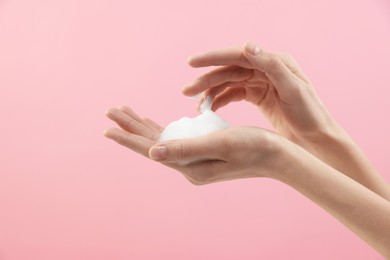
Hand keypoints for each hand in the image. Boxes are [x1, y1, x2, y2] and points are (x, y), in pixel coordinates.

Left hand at [104, 106, 283, 184]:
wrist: (277, 155)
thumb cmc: (254, 147)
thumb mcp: (220, 144)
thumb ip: (186, 148)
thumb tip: (152, 152)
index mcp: (189, 166)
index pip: (151, 149)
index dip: (128, 138)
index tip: (106, 128)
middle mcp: (188, 165)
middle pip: (152, 144)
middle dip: (131, 127)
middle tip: (111, 111)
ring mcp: (195, 160)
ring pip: (162, 140)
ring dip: (144, 126)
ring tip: (127, 114)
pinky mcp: (203, 151)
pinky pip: (176, 138)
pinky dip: (163, 128)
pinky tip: (157, 123)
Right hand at [183, 42, 341, 148]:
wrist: (317, 138)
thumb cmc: (310, 115)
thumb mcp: (293, 89)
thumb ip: (271, 66)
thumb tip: (248, 45)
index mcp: (275, 62)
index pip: (239, 55)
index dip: (214, 57)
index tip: (192, 63)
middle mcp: (266, 69)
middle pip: (229, 70)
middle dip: (206, 80)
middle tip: (186, 91)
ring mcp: (261, 82)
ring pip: (229, 83)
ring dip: (211, 92)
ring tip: (196, 105)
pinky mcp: (258, 95)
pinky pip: (234, 94)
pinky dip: (221, 100)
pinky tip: (211, 109)